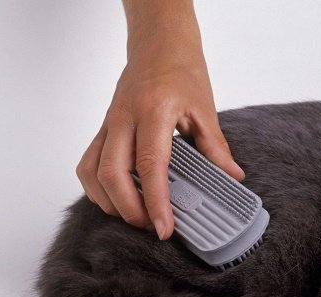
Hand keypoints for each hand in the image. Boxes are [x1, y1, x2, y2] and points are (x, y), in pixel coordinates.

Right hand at [76, 29, 243, 239]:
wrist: (158, 45)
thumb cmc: (182, 72)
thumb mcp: (205, 108)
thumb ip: (216, 147)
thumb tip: (232, 178)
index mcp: (154, 112)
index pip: (150, 164)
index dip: (155, 200)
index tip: (164, 228)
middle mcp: (124, 118)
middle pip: (112, 174)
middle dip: (129, 209)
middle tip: (152, 227)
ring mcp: (109, 123)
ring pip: (92, 172)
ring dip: (110, 202)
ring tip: (136, 217)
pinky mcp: (102, 128)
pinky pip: (87, 163)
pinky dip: (97, 188)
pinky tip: (117, 199)